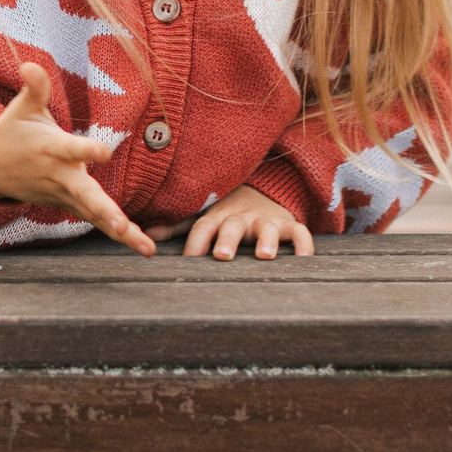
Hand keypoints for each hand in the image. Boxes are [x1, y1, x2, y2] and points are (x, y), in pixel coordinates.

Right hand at [0, 62, 154, 256]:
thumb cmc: (14, 131)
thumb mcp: (21, 107)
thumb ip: (34, 88)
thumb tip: (30, 64)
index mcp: (50, 149)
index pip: (70, 149)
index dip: (86, 150)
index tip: (104, 152)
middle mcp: (59, 177)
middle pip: (85, 196)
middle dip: (105, 211)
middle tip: (122, 226)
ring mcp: (65, 196)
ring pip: (95, 216)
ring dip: (121, 233)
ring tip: (147, 249)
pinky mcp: (71, 206)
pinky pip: (98, 222)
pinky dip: (122, 236)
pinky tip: (147, 249)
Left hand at [146, 183, 314, 261]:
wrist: (264, 191)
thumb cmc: (227, 213)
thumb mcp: (203, 216)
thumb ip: (177, 227)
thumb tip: (147, 236)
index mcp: (216, 217)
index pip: (202, 227)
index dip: (195, 243)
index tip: (189, 261)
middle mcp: (240, 217)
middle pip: (231, 226)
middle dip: (226, 240)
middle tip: (222, 256)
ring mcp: (265, 220)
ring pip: (266, 228)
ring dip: (265, 241)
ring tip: (264, 256)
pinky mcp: (288, 224)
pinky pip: (299, 232)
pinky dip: (303, 244)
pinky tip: (304, 259)